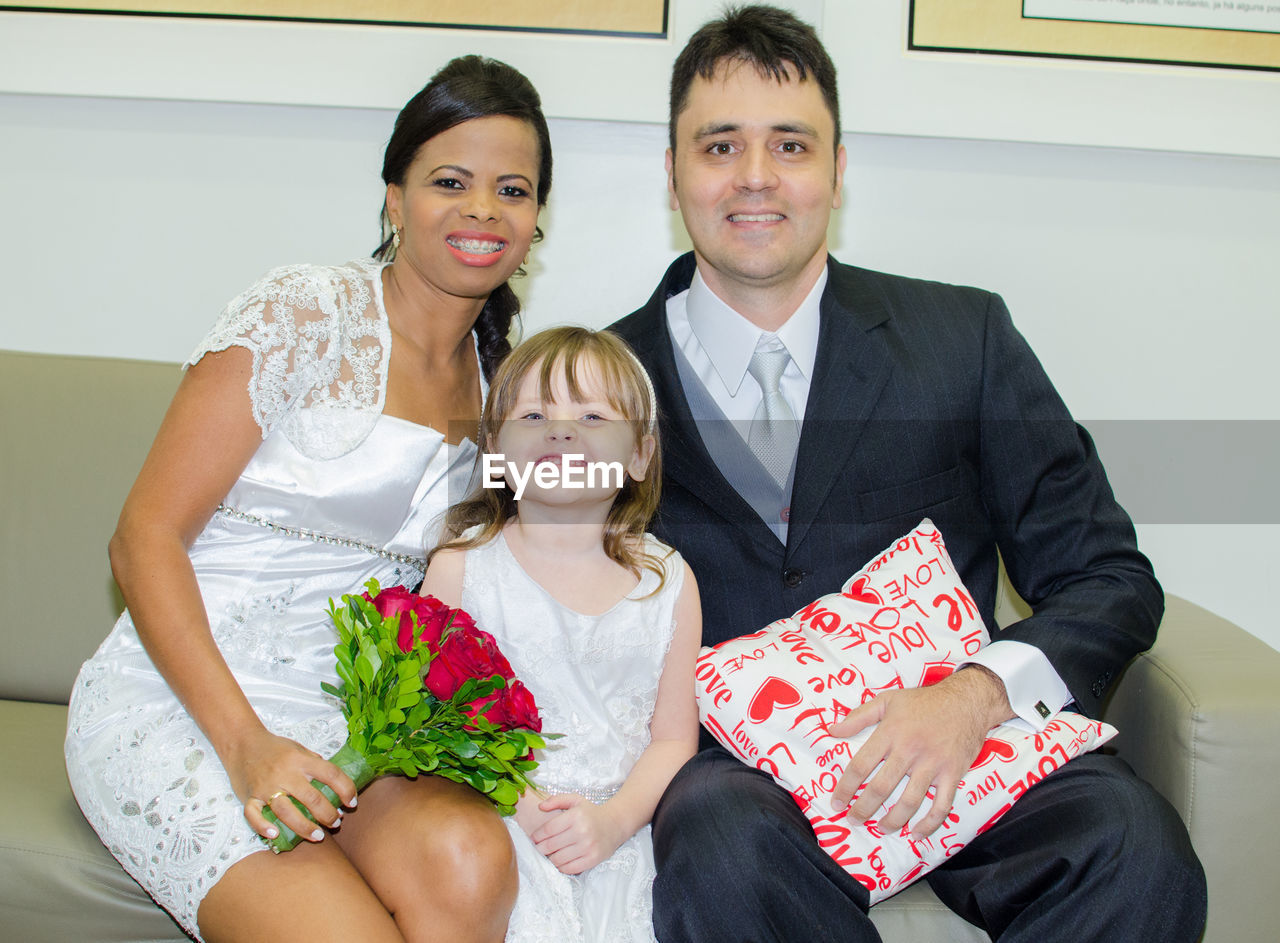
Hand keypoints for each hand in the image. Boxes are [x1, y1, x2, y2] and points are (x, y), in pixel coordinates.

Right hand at [223, 726, 356, 842]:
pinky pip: (254, 815)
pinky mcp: (249, 797)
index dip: (346, 789)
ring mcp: (266, 787)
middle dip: (328, 815)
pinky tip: (275, 835)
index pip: (331, 774)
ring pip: (287, 811)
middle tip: (336, 822)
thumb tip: (334, 781)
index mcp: (300, 760)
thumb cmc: (275, 747)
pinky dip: (263, 826)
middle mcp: (285, 774)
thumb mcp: (299, 748)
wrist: (242, 742)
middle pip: (312, 798)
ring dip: (304, 827)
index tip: (352, 802)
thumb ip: (315, 763)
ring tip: (318, 836)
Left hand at [528, 794, 626, 874]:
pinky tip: (561, 860)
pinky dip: (561, 866)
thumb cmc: (591, 813)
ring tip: (551, 854)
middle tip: (539, 848)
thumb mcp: (575, 800)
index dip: (537, 836)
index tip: (534, 838)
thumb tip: (540, 807)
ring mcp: (588, 847)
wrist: (615, 824)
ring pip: (558, 859)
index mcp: (575, 816)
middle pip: (550, 846)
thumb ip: (556, 800)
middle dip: (540, 848)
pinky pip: (569, 868)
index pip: (548, 829)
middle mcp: (582, 831)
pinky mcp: (592, 859)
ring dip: (550, 858)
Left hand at [828, 666, 1011, 838]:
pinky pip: (941, 805)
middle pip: (881, 788)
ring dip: (893, 820)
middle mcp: (909, 750)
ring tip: (881, 829)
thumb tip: (832, 731)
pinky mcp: (952, 774)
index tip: (837, 802)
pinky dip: (929, 824)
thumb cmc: (924, 701)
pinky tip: (917, 833)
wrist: (966, 700)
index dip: (846, 787)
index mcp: (890, 733)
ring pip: (909, 801)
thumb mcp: (887, 700)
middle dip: (864, 809)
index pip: (861, 765)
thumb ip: (859, 716)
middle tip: (854, 820)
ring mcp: (932, 764)